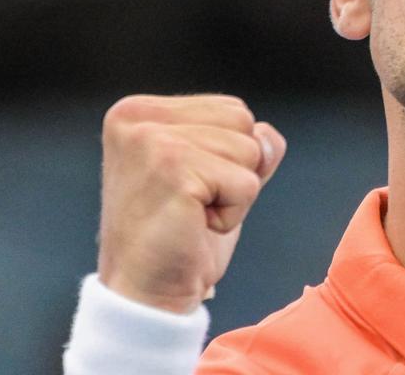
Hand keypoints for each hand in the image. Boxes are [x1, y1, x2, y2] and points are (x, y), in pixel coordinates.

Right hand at [96, 94, 286, 313]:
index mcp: (138, 112)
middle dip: (234, 170)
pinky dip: (232, 215)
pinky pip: (246, 184)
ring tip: (192, 215)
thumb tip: (268, 138)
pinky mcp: (172, 169)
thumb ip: (246, 144)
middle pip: (243, 122)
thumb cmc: (180, 237)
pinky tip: (194, 228)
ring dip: (233, 194)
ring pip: (250, 150)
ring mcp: (152, 141)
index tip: (188, 188)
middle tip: (192, 205)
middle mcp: (137, 119)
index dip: (229, 157)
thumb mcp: (216, 175)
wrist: (146, 295)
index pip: (232, 109)